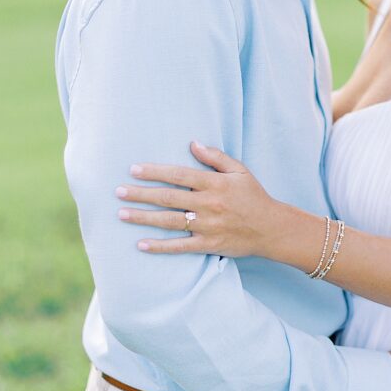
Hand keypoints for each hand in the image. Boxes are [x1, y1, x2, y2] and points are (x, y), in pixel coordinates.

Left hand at [116, 143, 278, 255]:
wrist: (271, 228)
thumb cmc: (254, 196)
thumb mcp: (240, 170)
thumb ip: (215, 157)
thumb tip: (192, 143)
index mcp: (214, 184)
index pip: (178, 175)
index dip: (154, 172)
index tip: (133, 170)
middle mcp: (208, 204)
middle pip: (168, 198)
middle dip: (141, 194)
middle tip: (118, 192)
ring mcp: (207, 226)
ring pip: (169, 221)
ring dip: (144, 218)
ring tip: (122, 214)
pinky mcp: (208, 244)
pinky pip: (180, 247)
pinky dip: (160, 246)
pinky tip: (141, 244)